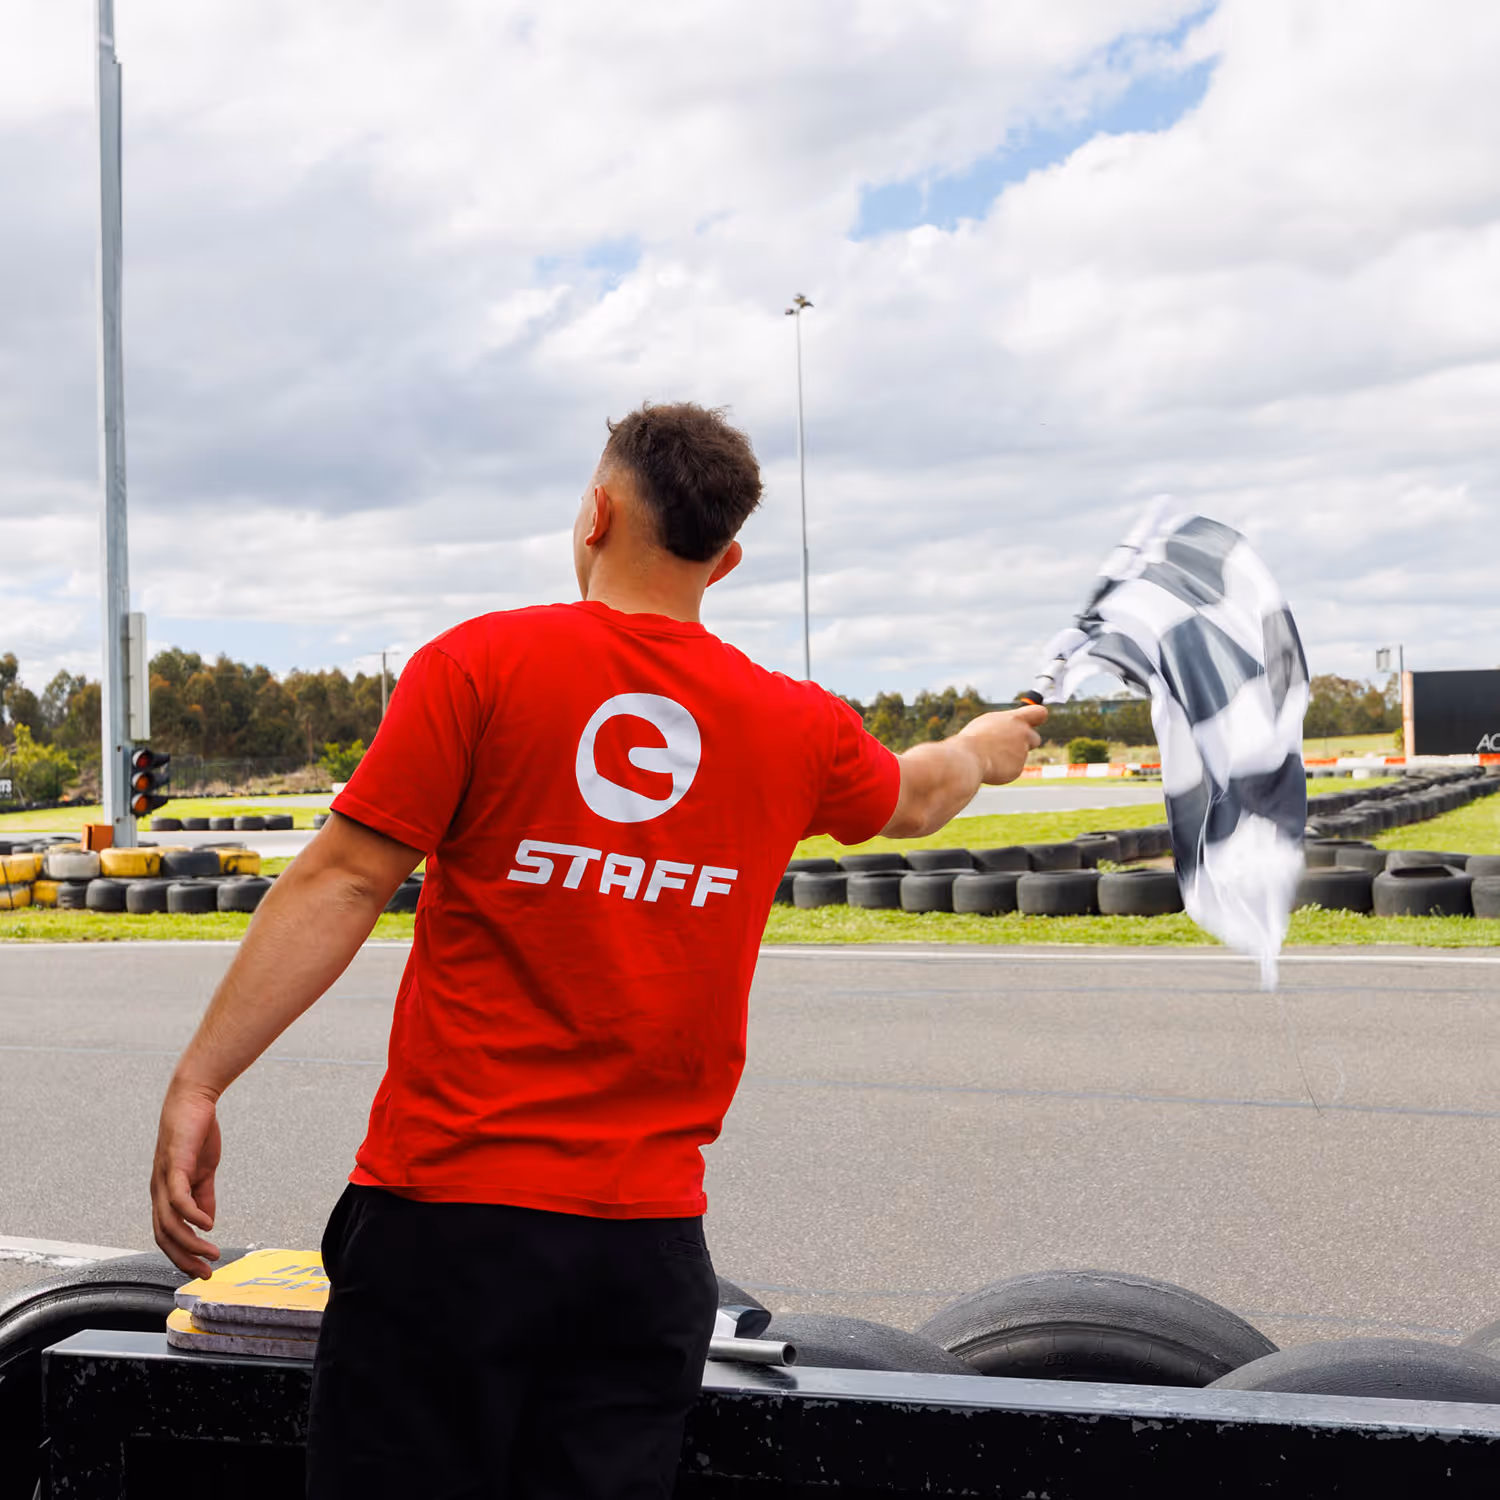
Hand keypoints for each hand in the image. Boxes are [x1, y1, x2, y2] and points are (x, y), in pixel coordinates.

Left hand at [151, 1078, 223, 1278]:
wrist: (193, 1099)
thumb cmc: (196, 1132)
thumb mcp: (204, 1171)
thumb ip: (204, 1196)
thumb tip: (207, 1223)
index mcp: (165, 1193)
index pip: (168, 1233)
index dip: (183, 1254)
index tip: (203, 1268)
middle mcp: (159, 1190)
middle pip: (164, 1236)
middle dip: (184, 1259)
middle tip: (205, 1272)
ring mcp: (164, 1180)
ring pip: (169, 1223)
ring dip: (190, 1243)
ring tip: (211, 1252)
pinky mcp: (175, 1166)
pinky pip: (178, 1199)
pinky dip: (192, 1216)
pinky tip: (207, 1223)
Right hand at [955, 704, 1047, 785]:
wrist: (967, 759)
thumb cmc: (974, 739)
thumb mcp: (989, 723)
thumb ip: (1006, 724)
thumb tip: (1013, 727)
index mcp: (1015, 719)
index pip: (1040, 712)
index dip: (1037, 717)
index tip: (1031, 722)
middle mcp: (1023, 734)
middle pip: (1035, 738)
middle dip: (1026, 743)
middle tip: (1008, 745)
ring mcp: (1022, 752)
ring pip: (1020, 755)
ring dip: (1009, 756)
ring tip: (989, 755)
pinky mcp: (1018, 769)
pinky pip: (1013, 768)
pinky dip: (1004, 768)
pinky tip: (990, 765)